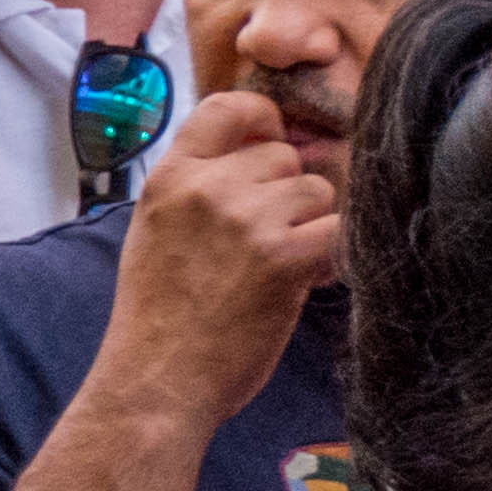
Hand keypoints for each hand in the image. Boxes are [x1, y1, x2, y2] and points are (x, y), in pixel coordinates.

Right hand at [94, 94, 345, 433]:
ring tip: (280, 266)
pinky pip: (337, 230)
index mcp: (169, 179)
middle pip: (283, 156)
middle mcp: (207, 188)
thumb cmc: (156, 321)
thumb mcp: (154, 236)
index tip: (270, 141)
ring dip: (310, 226)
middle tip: (267, 241)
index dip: (261, 119)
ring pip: (316, 191)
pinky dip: (329, 255)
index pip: (226, 107)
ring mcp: (246, 220)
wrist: (157, 383)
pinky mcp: (284, 257)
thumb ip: (195, 193)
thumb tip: (253, 162)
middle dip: (286, 194)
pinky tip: (306, 280)